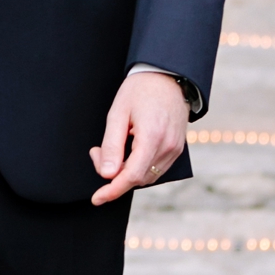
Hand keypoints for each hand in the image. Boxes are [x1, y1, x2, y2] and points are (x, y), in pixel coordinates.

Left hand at [90, 72, 190, 206]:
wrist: (167, 76)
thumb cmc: (140, 90)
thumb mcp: (118, 113)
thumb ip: (111, 146)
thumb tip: (106, 174)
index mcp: (152, 137)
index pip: (131, 176)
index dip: (112, 190)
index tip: (97, 198)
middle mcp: (168, 147)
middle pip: (138, 178)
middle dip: (114, 174)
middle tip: (97, 152)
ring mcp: (175, 149)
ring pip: (148, 176)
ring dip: (126, 171)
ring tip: (112, 148)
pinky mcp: (177, 148)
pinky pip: (157, 168)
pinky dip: (139, 167)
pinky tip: (128, 151)